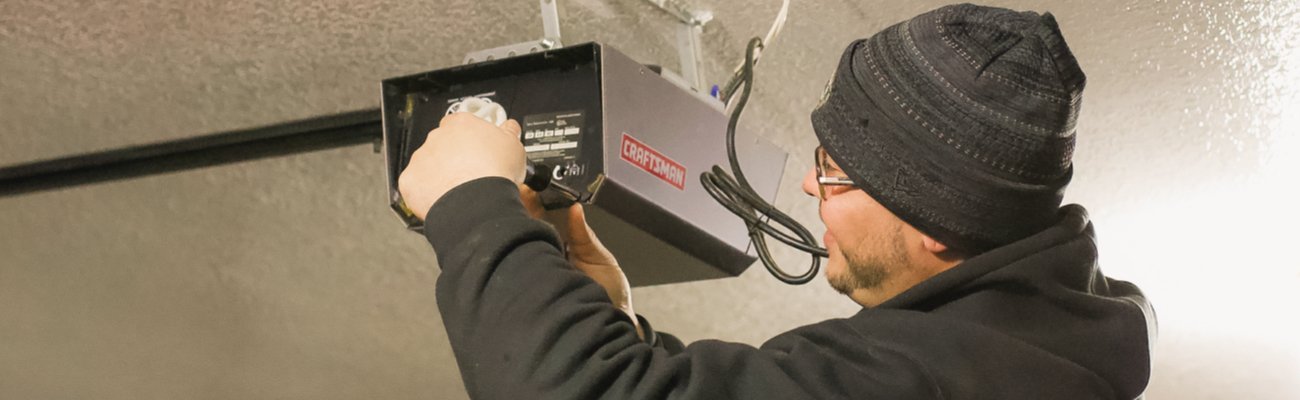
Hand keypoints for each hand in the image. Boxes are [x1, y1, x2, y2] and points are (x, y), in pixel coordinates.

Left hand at [398, 113, 524, 220]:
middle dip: (453, 157)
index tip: (477, 148)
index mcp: (461, 124)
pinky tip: (443, 200)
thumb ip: (508, 132)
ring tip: (460, 190)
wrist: (477, 201)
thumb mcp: (514, 146)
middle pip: (443, 144)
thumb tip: (509, 128)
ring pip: (428, 164)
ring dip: (440, 174)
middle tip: (470, 172)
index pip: (461, 124)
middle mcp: (437, 137)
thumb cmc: (494, 172)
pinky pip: (416, 185)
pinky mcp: (410, 180)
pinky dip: (427, 192)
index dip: (470, 138)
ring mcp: (421, 158)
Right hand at [518, 187, 642, 339]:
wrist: (613, 324)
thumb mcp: (599, 257)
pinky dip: (522, 258)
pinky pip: (526, 273)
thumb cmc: (607, 293)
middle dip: (517, 213)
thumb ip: (584, 235)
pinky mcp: (538, 291)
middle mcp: (546, 258)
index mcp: (559, 246)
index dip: (531, 202)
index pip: (540, 219)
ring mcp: (540, 274)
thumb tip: (575, 209)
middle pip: (525, 232)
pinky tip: (520, 244)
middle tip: (512, 194)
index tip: (525, 187)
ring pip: (521, 251)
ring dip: (516, 233)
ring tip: (511, 213)